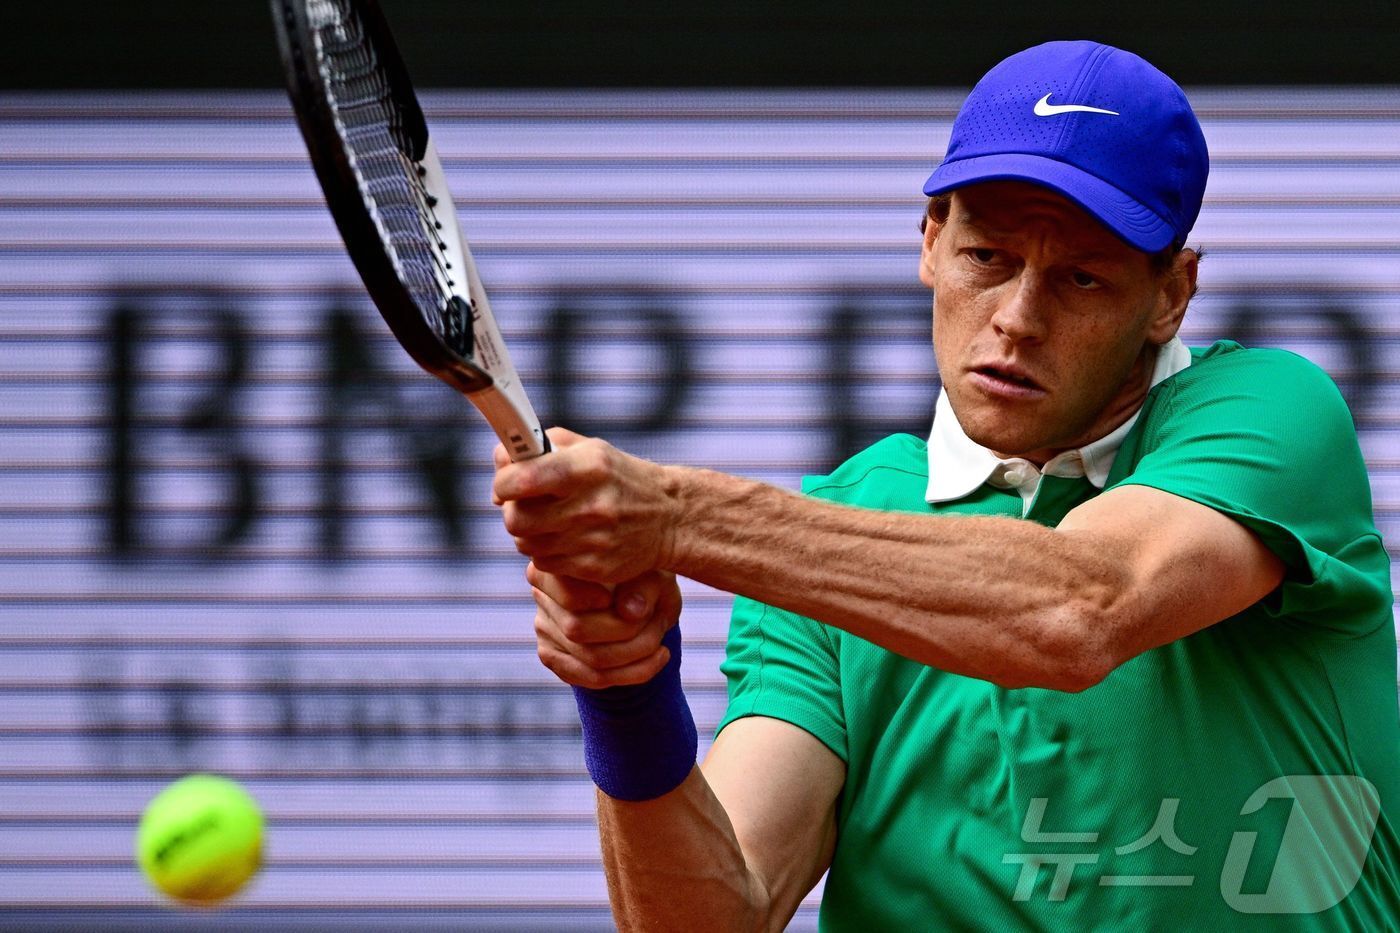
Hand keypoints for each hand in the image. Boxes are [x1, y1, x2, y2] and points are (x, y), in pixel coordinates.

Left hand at [494, 428, 679, 583]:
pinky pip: (545, 563)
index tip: (505, 482)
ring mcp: (594, 540)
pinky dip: (546, 552)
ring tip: (547, 521)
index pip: (523, 479)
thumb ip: (540, 447)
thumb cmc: (619, 477)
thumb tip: (499, 467)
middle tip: (523, 505)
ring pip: (527, 544)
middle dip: (512, 511)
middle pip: (517, 519)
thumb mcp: (589, 449)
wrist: (669, 517)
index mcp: (589, 467)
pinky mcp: (595, 568)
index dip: (503, 482)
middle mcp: (592, 505)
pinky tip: (563, 539)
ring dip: (528, 533)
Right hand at [527, 562, 682, 688]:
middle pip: (577, 630)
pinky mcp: (554, 658)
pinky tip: (658, 658)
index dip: (600, 603)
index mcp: (556, 564)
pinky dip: (633, 673)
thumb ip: (642, 587)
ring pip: (590, 659)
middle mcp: (541, 595)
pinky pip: (592, 678)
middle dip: (629, 633)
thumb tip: (631, 612)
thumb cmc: (645, 576)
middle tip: (660, 622)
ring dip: (637, 655)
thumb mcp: (653, 574)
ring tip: (662, 643)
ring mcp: (544, 629)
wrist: (644, 596)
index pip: (568, 594)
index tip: (633, 602)